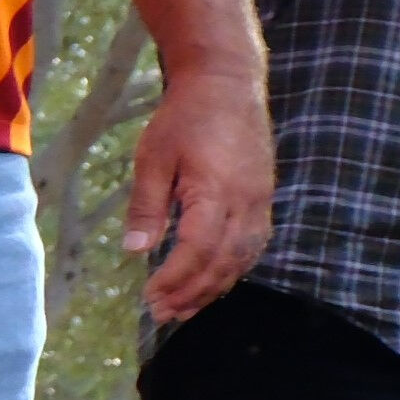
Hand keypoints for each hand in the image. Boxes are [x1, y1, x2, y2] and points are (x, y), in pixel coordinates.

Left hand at [119, 67, 274, 324]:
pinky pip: (253, 245)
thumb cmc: (185, 118)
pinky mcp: (263, 199)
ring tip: (186, 307)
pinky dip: (233, 269)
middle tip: (163, 313)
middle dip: (193, 293)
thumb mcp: (153, 157)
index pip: (198, 250)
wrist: (228, 85)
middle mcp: (245, 203)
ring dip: (214, 287)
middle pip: (224, 263)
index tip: (150, 297)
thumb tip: (135, 250)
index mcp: (215, 191)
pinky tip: (214, 278)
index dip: (175, 279)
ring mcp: (260, 202)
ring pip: (243, 259)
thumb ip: (147, 205)